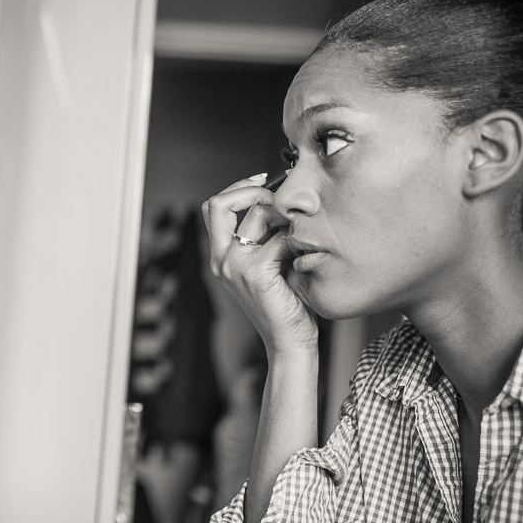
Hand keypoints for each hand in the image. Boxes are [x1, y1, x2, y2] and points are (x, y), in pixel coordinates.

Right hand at [200, 172, 316, 357]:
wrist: (289, 341)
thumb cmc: (285, 304)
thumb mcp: (269, 264)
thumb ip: (266, 237)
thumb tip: (282, 202)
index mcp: (221, 256)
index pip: (215, 207)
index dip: (238, 188)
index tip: (263, 181)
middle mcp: (221, 259)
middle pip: (219, 203)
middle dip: (251, 189)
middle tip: (278, 195)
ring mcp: (235, 265)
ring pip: (257, 213)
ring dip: (284, 213)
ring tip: (302, 229)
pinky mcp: (256, 272)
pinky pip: (280, 237)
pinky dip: (298, 239)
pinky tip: (307, 253)